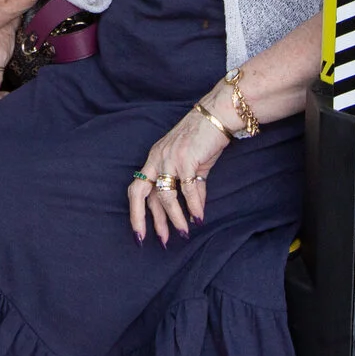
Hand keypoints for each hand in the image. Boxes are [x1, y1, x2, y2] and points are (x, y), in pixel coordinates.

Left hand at [125, 105, 230, 245]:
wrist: (218, 115)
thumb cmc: (204, 138)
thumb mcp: (192, 164)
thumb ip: (191, 187)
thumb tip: (194, 213)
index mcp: (154, 158)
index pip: (137, 189)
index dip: (136, 212)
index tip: (142, 234)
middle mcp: (157, 158)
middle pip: (140, 193)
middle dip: (142, 219)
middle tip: (155, 240)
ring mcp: (170, 159)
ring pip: (166, 196)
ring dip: (175, 218)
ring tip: (182, 233)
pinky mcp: (187, 160)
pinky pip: (188, 190)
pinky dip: (194, 207)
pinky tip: (198, 219)